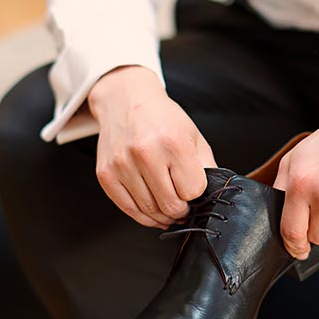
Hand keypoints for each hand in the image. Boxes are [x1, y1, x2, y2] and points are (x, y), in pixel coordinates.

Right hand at [88, 65, 216, 228]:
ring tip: (170, 208)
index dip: (197, 195)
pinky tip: (153, 212)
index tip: (194, 190)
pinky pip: (127, 208)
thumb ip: (207, 166)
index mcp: (173, 143)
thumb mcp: (194, 136)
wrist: (126, 101)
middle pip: (170, 205)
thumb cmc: (163, 118)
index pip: (192, 191)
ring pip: (149, 210)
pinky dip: (143, 216)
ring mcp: (122, 165)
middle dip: (182, 210)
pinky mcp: (105, 174)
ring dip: (163, 216)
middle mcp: (145, 154)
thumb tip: (213, 194)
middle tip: (184, 206)